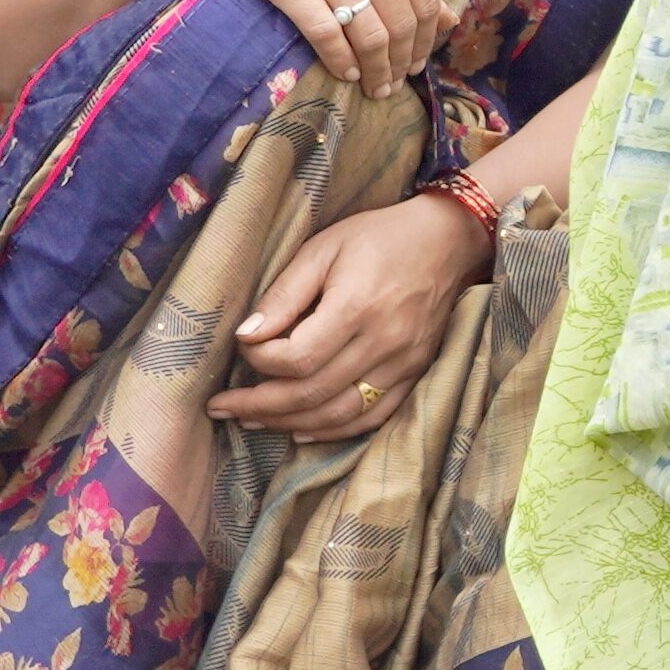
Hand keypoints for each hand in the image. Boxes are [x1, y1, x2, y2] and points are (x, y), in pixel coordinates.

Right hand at [187, 0, 449, 93]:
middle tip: (396, 83)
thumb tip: (447, 18)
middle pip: (399, 24)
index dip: (425, 41)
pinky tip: (346, 72)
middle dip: (402, 63)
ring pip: (367, 35)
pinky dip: (340, 60)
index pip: (424, 3)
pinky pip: (325, 33)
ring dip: (377, 69)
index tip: (419, 63)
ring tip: (375, 86)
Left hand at [212, 194, 491, 440]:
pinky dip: (333, 431)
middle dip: (259, 405)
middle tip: (221, 406)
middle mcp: (383, 342)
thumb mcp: (323, 249)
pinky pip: (372, 417)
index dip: (260, 362)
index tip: (242, 348)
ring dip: (289, 424)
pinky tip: (301, 432)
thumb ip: (284, 294)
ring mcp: (403, 363)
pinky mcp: (414, 373)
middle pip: (312, 394)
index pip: (297, 358)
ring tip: (252, 421)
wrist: (447, 241)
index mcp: (357, 306)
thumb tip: (247, 335)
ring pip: (339, 414)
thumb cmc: (378, 238)